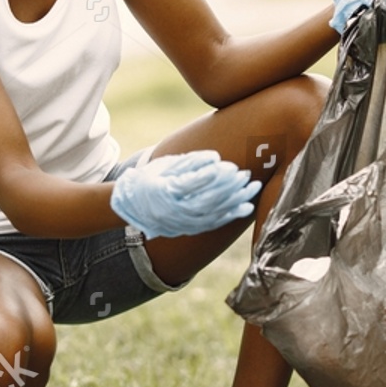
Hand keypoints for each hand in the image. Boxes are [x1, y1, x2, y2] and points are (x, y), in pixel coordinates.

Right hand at [110, 150, 262, 238]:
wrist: (132, 206)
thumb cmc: (150, 178)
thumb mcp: (165, 165)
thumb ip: (190, 162)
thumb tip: (216, 158)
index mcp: (164, 192)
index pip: (192, 185)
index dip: (213, 176)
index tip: (231, 166)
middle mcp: (173, 211)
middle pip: (207, 201)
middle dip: (230, 188)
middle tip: (246, 175)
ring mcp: (181, 223)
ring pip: (213, 214)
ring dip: (236, 201)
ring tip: (253, 187)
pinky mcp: (189, 228)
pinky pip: (213, 224)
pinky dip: (230, 216)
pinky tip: (245, 207)